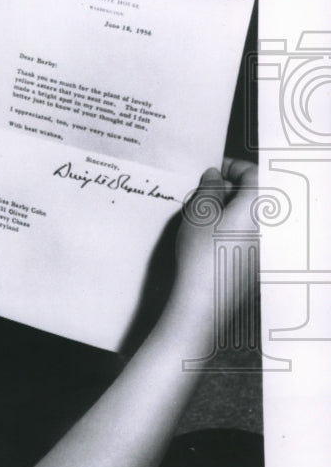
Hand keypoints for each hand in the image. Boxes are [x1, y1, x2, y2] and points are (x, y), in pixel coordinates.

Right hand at [171, 157, 258, 322]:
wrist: (205, 300)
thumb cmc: (202, 254)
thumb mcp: (199, 212)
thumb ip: (209, 187)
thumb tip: (215, 177)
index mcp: (256, 207)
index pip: (252, 173)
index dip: (232, 166)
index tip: (214, 169)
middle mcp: (267, 225)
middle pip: (253, 195)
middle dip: (229, 189)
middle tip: (204, 192)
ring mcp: (264, 246)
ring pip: (250, 216)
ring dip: (230, 210)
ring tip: (203, 217)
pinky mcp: (257, 263)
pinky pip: (248, 235)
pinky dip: (232, 229)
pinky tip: (210, 239)